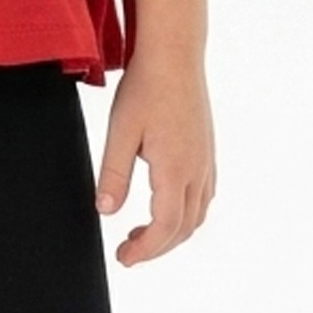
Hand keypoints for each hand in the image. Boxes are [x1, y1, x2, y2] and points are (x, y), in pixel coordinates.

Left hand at [93, 50, 215, 266]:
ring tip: (143, 233)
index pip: (164, 228)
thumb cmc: (146, 87)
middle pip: (183, 228)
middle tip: (128, 251)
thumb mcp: (120, 131)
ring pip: (197, 214)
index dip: (144, 250)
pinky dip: (185, 213)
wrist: (175, 54)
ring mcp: (206, 160)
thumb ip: (113, 174)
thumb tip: (106, 211)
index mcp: (175, 170)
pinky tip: (166, 203)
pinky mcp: (206, 149)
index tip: (123, 258)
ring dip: (172, 232)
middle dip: (157, 247)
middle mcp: (197, 170)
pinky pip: (204, 195)